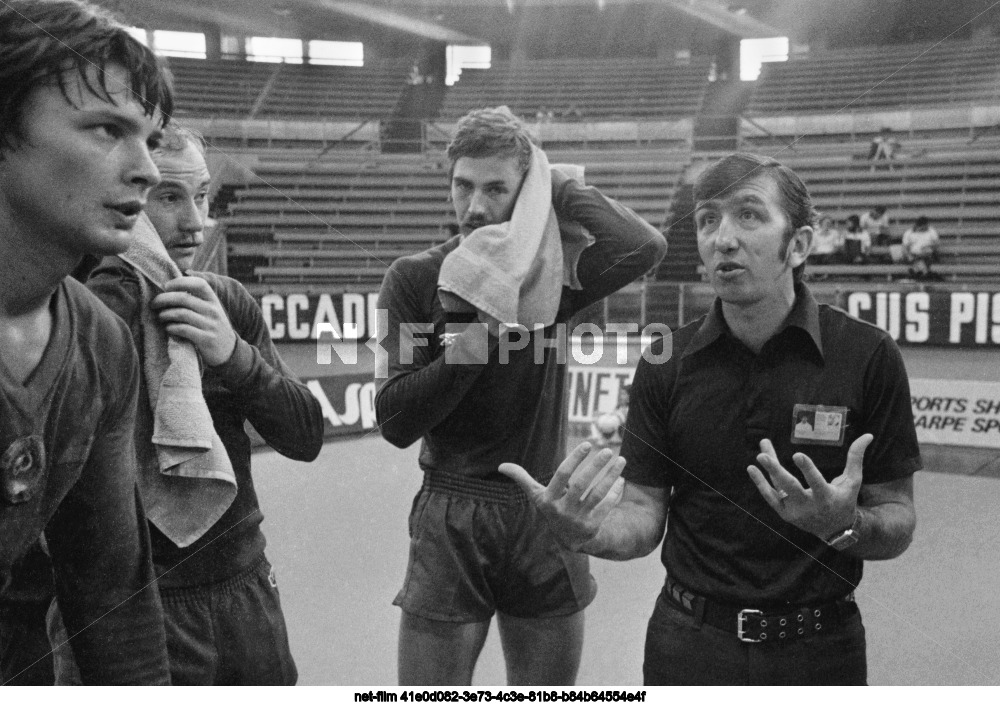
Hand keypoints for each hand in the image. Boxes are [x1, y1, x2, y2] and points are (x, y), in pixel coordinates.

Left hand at [151, 275, 236, 366]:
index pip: (199, 283)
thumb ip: (196, 299)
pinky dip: (171, 328)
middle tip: (154, 303)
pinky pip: (183, 329)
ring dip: (165, 314)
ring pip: (181, 314)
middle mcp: (213, 310)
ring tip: (160, 317)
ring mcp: (210, 325)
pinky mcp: (206, 339)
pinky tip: (168, 328)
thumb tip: (170, 287)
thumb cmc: (212, 327)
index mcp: (213, 300)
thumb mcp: (210, 310)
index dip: (180, 282)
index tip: (166, 286)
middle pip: (184, 298)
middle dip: (164, 299)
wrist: (228, 350)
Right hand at [499, 442, 625, 551]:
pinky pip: (607, 506)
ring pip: (598, 495)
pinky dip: (615, 492)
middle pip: (582, 485)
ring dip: (611, 476)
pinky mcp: (592, 526)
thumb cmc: (552, 509)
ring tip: (621, 460)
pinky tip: (620, 479)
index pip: (563, 475)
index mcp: (548, 499)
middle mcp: (562, 510)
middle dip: (596, 467)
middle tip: (609, 450)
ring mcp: (578, 519)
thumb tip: (501, 466)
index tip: (588, 444)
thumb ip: (522, 479)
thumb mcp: (537, 496)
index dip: (575, 459)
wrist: (567, 540)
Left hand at [746, 434, 872, 539]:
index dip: (807, 469)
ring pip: (777, 490)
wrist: (835, 529)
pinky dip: (760, 483)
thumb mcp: (853, 481)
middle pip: (789, 488)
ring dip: (765, 474)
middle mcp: (808, 506)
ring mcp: (794, 511)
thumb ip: (856, 458)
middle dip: (775, 472)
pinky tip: (752, 469)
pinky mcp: (784, 512)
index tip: (797, 454)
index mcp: (826, 498)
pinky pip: (770, 496)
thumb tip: (868, 435)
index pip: (816, 483)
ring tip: (759, 456)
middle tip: (762, 456)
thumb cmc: (844, 499)